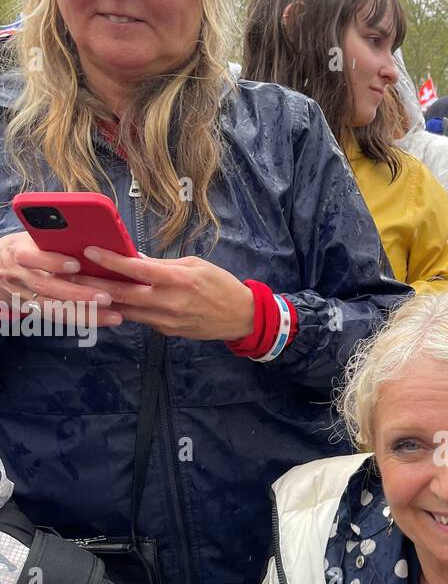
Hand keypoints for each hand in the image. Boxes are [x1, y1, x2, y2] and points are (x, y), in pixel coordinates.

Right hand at [0, 231, 123, 325]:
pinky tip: (102, 320)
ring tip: (113, 316)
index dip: (53, 261)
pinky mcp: (30, 310)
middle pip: (47, 287)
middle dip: (78, 294)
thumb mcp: (29, 238)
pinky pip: (57, 318)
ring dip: (85, 314)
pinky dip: (80, 320)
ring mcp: (23, 296)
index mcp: (18, 252)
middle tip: (106, 297)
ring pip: (54, 308)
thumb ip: (51, 238)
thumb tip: (86, 233)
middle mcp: (19, 276)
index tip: (76, 264)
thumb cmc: (21, 247)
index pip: (31, 257)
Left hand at [78, 246, 254, 340]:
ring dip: (103, 300)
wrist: (241, 317)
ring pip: (127, 310)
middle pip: (124, 294)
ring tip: (81, 289)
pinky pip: (140, 319)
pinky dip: (124, 310)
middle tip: (70, 275)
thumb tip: (136, 258)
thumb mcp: (195, 265)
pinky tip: (109, 302)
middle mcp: (170, 302)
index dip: (111, 261)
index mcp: (178, 280)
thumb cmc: (221, 285)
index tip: (89, 251)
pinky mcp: (167, 332)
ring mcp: (167, 320)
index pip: (138, 269)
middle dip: (94, 284)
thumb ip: (164, 264)